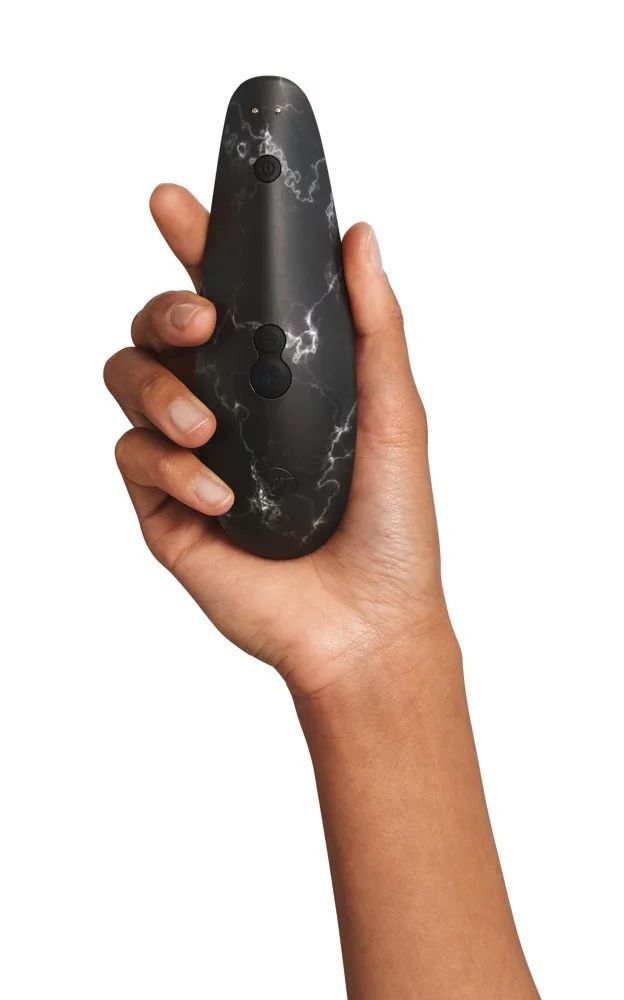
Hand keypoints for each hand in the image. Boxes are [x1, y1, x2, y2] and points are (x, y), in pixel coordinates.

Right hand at [104, 184, 455, 698]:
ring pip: (128, 379)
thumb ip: (374, 325)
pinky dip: (172, 467)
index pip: (225, 295)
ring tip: (208, 424)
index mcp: (276, 378)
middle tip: (199, 318)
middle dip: (164, 306)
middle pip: (159, 327)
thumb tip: (361, 236)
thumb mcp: (395, 414)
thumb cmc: (390, 526)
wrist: (368, 623)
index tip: (178, 202)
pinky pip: (135, 457)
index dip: (196, 243)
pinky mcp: (165, 507)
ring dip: (158, 387)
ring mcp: (190, 456)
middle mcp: (227, 407)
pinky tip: (220, 497)